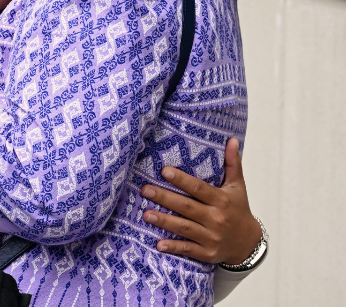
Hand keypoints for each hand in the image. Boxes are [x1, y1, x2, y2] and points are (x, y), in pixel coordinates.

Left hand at [141, 138, 260, 264]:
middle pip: (187, 207)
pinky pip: (188, 250)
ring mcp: (211, 237)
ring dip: (164, 222)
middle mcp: (216, 218)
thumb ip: (232, 164)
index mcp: (221, 200)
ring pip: (184, 228)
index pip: (199, 188)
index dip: (182, 180)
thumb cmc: (238, 209)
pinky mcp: (206, 253)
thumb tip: (231, 140)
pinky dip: (174, 247)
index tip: (164, 170)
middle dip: (165, 198)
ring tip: (145, 214)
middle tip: (145, 190)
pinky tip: (158, 245)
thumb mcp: (237, 187)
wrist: (248, 243)